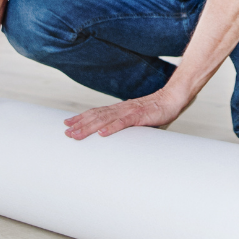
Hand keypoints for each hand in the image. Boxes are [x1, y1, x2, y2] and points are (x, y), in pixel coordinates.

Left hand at [63, 86, 188, 139]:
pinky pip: (124, 123)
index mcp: (120, 109)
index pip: (97, 113)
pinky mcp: (140, 116)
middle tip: (66, 132)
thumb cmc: (156, 111)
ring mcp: (130, 112)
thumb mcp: (138, 120)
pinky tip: (102, 134)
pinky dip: (112, 128)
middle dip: (80, 124)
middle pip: (96, 116)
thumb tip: (119, 139)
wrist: (173, 99)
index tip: (68, 124)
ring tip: (76, 134)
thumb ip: (127, 127)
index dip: (82, 118)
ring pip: (105, 119)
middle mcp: (121, 109)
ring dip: (89, 127)